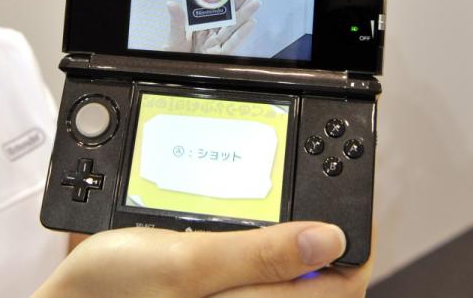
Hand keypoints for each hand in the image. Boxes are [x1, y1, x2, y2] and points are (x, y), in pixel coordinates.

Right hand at [33, 222, 371, 297]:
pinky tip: (241, 220)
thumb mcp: (188, 262)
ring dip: (292, 232)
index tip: (354, 198)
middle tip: (316, 186)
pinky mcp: (214, 295)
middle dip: (325, 230)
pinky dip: (259, 241)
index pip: (342, 285)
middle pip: (319, 278)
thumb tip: (331, 237)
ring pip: (286, 272)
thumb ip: (259, 255)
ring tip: (282, 197)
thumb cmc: (117, 293)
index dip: (355, 240)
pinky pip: (255, 272)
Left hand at [164, 0, 260, 54]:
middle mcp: (208, 34)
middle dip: (237, 4)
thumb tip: (171, 3)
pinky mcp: (220, 56)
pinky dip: (242, 34)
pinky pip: (232, 44)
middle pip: (225, 17)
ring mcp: (215, 45)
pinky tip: (251, 23)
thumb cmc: (172, 56)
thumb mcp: (173, 38)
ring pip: (231, 28)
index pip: (212, 10)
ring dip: (243, 15)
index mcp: (197, 27)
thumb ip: (177, 22)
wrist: (173, 74)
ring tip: (255, 3)